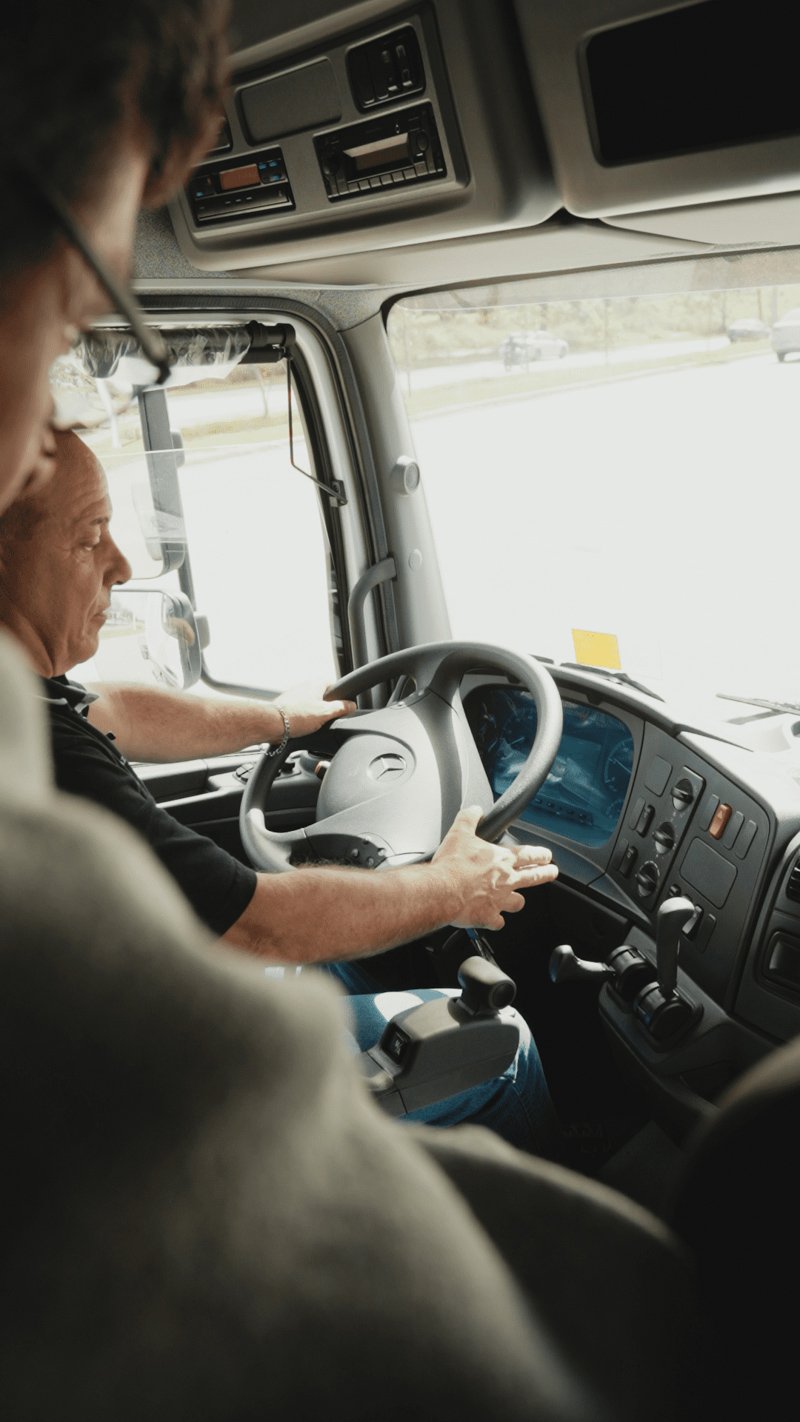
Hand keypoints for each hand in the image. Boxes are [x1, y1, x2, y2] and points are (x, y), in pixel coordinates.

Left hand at [275, 681, 356, 738]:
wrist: (272, 723)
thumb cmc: (296, 716)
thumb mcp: (325, 713)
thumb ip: (341, 708)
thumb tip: (351, 705)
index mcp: (315, 683)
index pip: (333, 684)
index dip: (340, 695)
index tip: (342, 705)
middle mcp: (304, 686)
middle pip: (322, 696)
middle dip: (326, 708)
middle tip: (327, 719)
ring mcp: (294, 695)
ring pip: (310, 704)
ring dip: (313, 714)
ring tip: (312, 725)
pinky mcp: (287, 706)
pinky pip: (300, 711)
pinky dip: (303, 718)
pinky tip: (302, 727)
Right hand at [431, 804, 557, 929]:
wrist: (441, 891)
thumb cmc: (452, 865)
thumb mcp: (459, 832)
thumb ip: (470, 818)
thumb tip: (475, 810)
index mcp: (502, 859)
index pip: (530, 855)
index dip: (541, 854)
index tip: (547, 855)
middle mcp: (506, 880)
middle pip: (534, 878)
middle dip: (546, 874)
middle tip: (551, 872)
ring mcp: (499, 901)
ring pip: (518, 903)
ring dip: (517, 900)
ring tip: (516, 899)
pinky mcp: (489, 917)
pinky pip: (498, 922)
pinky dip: (495, 920)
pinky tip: (491, 918)